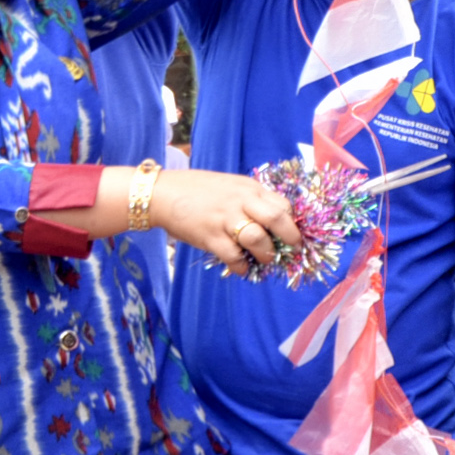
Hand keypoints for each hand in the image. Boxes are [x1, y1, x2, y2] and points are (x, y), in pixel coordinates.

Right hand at [143, 167, 306, 275]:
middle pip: (277, 218)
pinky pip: (233, 257)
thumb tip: (270, 222)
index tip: (290, 234)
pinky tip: (240, 268)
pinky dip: (241, 267)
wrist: (163, 193)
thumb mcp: (230, 186)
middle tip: (292, 249)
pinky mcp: (210, 236)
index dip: (291, 221)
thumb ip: (250, 200)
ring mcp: (225, 219)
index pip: (282, 204)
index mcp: (249, 188)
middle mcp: (241, 201)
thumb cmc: (197, 190)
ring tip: (264, 259)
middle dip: (290, 237)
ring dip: (266, 254)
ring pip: (258, 239)